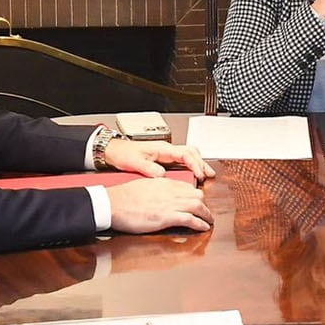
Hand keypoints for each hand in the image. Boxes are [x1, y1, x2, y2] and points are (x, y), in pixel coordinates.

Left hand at [99, 137, 215, 182]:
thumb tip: (161, 175)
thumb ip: (148, 168)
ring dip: (198, 163)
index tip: (199, 175)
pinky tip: (192, 173)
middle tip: (210, 174)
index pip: (185, 154)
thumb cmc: (123, 154)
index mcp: (162, 149)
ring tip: (205, 174)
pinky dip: (190, 165)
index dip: (194, 164)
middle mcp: (166, 149)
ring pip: (188, 154)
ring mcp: (165, 153)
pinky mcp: (163, 158)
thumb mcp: (134, 162)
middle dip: (202, 163)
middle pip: (191, 152)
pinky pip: (182, 159)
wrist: (114, 150)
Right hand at [106, 177, 213, 233]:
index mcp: (164, 183)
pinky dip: (200, 224)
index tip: (197, 201)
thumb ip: (156, 189)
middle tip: (205, 212)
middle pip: (196, 195)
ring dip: (206, 214)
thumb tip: (160, 195)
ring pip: (197, 206)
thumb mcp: (143, 185)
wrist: (113, 204)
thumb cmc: (123, 197)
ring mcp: (170, 204)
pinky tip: (204, 227)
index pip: (187, 187)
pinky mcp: (166, 217)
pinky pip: (190, 219)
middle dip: (204, 204)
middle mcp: (170, 192)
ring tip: (209, 220)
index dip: (195, 195)